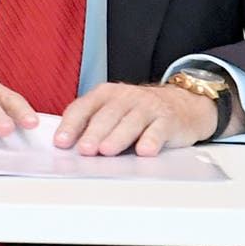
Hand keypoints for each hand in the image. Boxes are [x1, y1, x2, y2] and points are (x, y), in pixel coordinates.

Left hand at [54, 82, 216, 156]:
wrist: (183, 104)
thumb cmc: (139, 111)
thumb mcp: (113, 111)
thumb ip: (92, 123)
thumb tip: (68, 146)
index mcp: (105, 94)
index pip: (83, 107)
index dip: (70, 125)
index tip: (61, 142)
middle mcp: (126, 97)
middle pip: (107, 115)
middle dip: (93, 133)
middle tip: (84, 150)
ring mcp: (148, 107)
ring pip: (131, 122)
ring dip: (117, 137)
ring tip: (106, 151)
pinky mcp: (169, 119)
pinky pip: (159, 130)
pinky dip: (151, 140)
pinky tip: (144, 151)